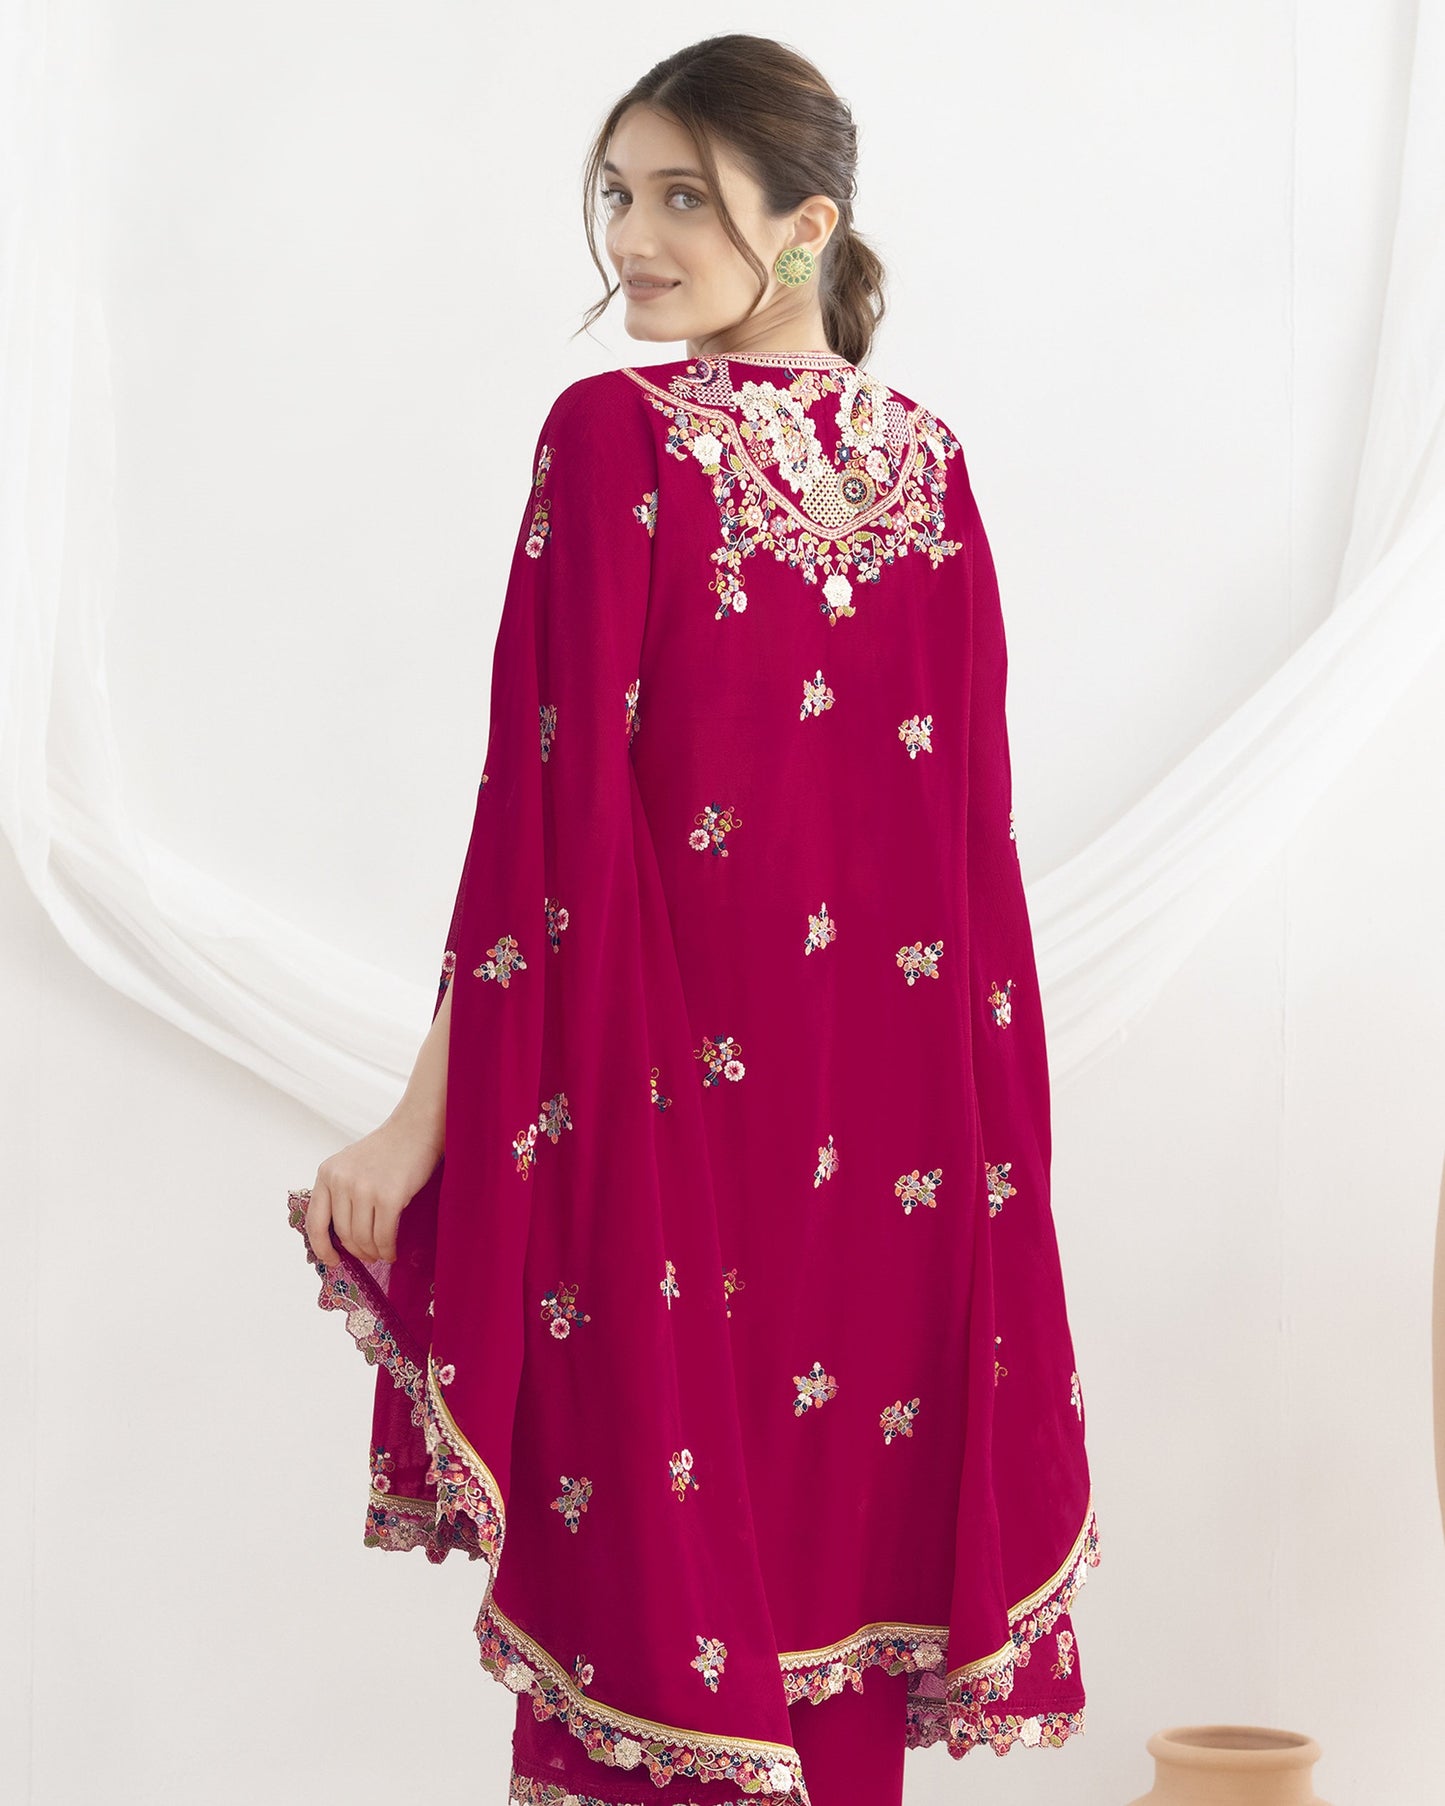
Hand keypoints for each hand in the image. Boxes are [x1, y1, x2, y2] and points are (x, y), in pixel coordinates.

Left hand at [303, 1107, 442, 1268]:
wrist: (416, 1129)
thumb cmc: (387, 1150)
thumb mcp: (351, 1165)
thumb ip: (339, 1193)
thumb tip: (339, 1237)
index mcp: (327, 1173)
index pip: (315, 1222)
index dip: (322, 1247)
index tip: (332, 1260)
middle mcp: (340, 1181)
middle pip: (344, 1234)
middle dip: (357, 1251)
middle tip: (369, 1257)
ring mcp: (364, 1189)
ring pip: (363, 1238)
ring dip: (374, 1252)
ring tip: (383, 1253)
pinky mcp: (389, 1197)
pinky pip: (384, 1235)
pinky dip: (388, 1249)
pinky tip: (393, 1251)